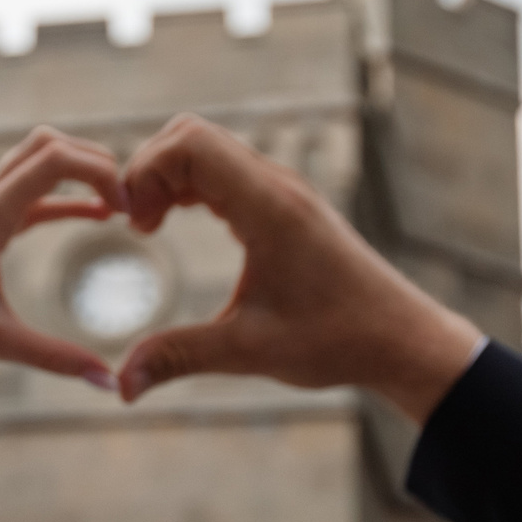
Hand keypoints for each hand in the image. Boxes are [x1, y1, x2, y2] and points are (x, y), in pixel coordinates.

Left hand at [0, 127, 124, 388]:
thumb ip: (54, 359)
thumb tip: (111, 382)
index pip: (53, 158)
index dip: (99, 171)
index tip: (128, 211)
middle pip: (47, 145)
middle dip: (95, 160)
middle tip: (133, 202)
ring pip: (37, 164)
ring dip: (80, 173)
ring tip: (124, 205)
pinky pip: (33, 198)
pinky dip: (68, 198)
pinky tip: (97, 216)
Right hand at [114, 115, 483, 419]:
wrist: (401, 339)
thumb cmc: (338, 340)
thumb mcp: (250, 351)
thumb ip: (180, 357)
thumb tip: (120, 386)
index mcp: (269, 207)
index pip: (190, 143)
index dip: (146, 170)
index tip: (133, 223)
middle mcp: (276, 186)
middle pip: (191, 135)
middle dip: (149, 170)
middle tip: (136, 225)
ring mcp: (283, 191)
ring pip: (208, 150)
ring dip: (169, 177)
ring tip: (149, 227)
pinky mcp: (286, 206)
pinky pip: (226, 172)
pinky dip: (191, 186)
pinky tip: (176, 224)